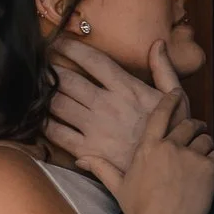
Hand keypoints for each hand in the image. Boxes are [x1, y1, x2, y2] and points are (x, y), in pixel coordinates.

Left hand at [48, 40, 193, 177]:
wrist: (167, 172)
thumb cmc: (173, 133)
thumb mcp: (176, 98)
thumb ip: (164, 69)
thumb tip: (157, 44)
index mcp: (126, 88)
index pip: (92, 60)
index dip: (70, 47)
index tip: (56, 40)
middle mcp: (106, 105)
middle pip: (67, 79)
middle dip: (50, 69)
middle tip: (40, 64)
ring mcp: (94, 128)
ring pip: (58, 103)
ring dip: (44, 93)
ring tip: (36, 86)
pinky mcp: (87, 150)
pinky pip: (57, 133)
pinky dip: (44, 122)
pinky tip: (39, 116)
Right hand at [75, 89, 213, 213]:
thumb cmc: (139, 211)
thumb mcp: (118, 188)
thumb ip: (102, 169)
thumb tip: (80, 160)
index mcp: (148, 148)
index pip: (160, 115)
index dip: (169, 101)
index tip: (175, 93)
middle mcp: (170, 146)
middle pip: (188, 124)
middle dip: (195, 126)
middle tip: (198, 131)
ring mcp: (190, 156)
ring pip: (206, 139)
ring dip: (207, 144)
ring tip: (206, 153)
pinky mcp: (208, 168)